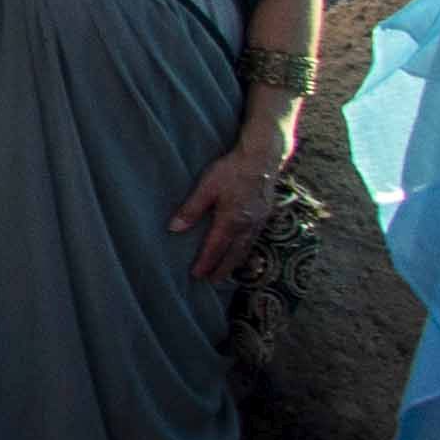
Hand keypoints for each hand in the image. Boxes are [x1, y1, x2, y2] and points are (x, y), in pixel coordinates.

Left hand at [175, 133, 280, 281]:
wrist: (262, 158)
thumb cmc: (232, 170)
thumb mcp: (206, 187)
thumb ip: (191, 209)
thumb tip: (174, 229)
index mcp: (232, 220)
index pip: (216, 247)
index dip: (206, 262)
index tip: (197, 275)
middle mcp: (248, 225)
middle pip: (234, 253)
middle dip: (223, 268)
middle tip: (213, 281)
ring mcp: (259, 221)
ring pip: (246, 247)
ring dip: (236, 261)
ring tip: (227, 272)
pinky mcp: (265, 215)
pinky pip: (255, 238)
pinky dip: (246, 249)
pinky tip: (242, 250)